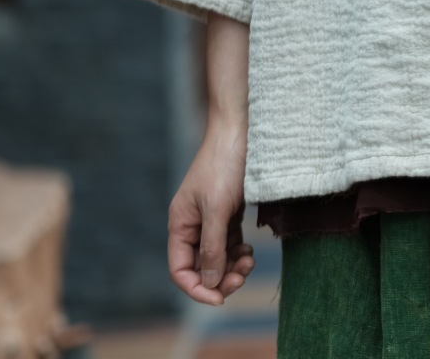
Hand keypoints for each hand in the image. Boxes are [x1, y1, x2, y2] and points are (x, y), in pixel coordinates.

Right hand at [168, 119, 254, 304]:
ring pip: (217, 257)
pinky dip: (238, 253)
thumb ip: (212, 247)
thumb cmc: (225, 165)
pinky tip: (249, 252)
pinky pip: (229, 244)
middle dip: (220, 278)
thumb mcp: (218, 209)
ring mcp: (210, 218)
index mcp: (180, 223)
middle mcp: (192, 223)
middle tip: (243, 276)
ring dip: (232, 267)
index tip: (221, 298)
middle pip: (200, 266)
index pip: (180, 269)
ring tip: (249, 262)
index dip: (197, 288)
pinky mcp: (227, 212)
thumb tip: (209, 282)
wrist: (241, 131)